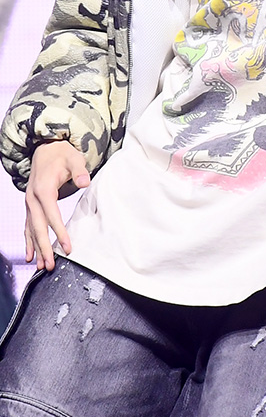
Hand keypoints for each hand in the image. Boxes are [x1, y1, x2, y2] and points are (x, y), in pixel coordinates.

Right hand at [25, 141, 89, 270]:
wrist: (45, 149)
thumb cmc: (62, 155)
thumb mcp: (73, 158)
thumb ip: (80, 170)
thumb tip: (85, 182)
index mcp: (43, 189)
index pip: (52, 215)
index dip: (59, 231)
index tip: (67, 247)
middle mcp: (32, 199)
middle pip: (38, 227)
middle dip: (44, 247)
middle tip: (51, 266)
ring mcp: (29, 204)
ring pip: (31, 230)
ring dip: (36, 249)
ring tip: (41, 267)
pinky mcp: (31, 207)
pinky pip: (28, 227)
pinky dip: (29, 242)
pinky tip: (30, 256)